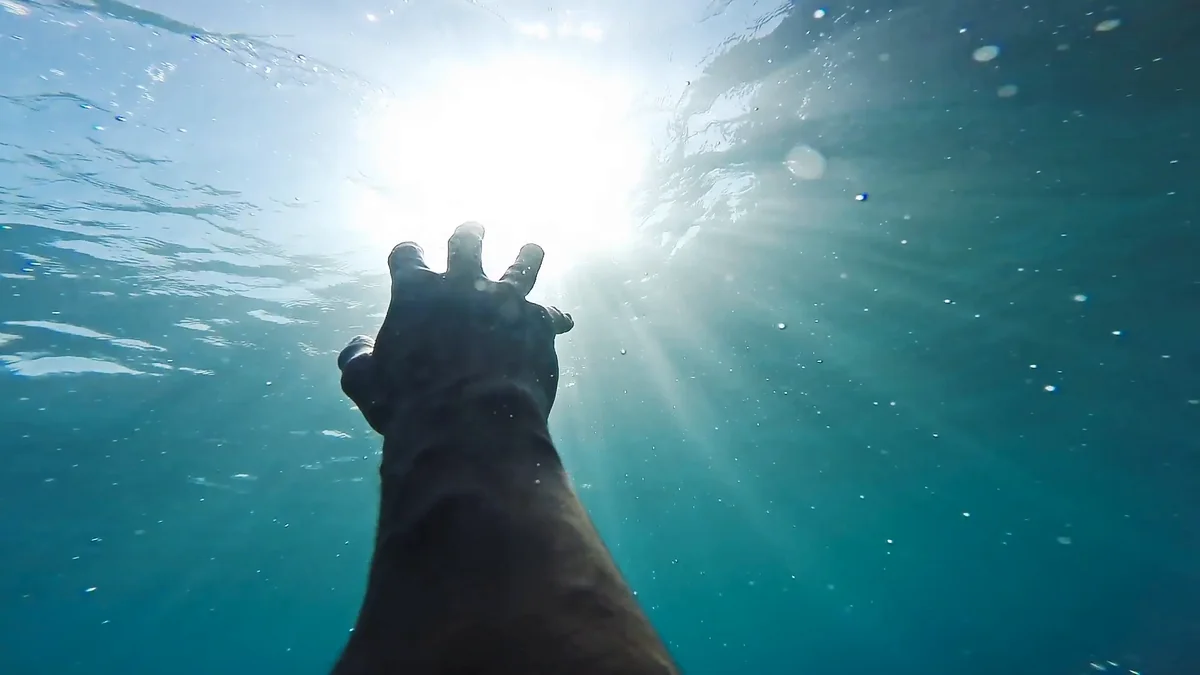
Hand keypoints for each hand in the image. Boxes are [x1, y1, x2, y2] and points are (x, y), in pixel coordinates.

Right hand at [337, 222, 573, 437]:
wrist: (471, 425)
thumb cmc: (410, 406)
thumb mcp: (366, 384)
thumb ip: (357, 361)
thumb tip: (357, 347)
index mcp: (416, 290)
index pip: (407, 255)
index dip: (407, 254)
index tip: (410, 254)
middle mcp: (462, 284)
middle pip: (466, 243)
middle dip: (469, 234)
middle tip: (474, 229)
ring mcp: (505, 300)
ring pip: (521, 265)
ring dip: (527, 256)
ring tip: (532, 249)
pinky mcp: (538, 322)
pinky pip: (552, 314)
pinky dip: (555, 318)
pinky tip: (563, 321)